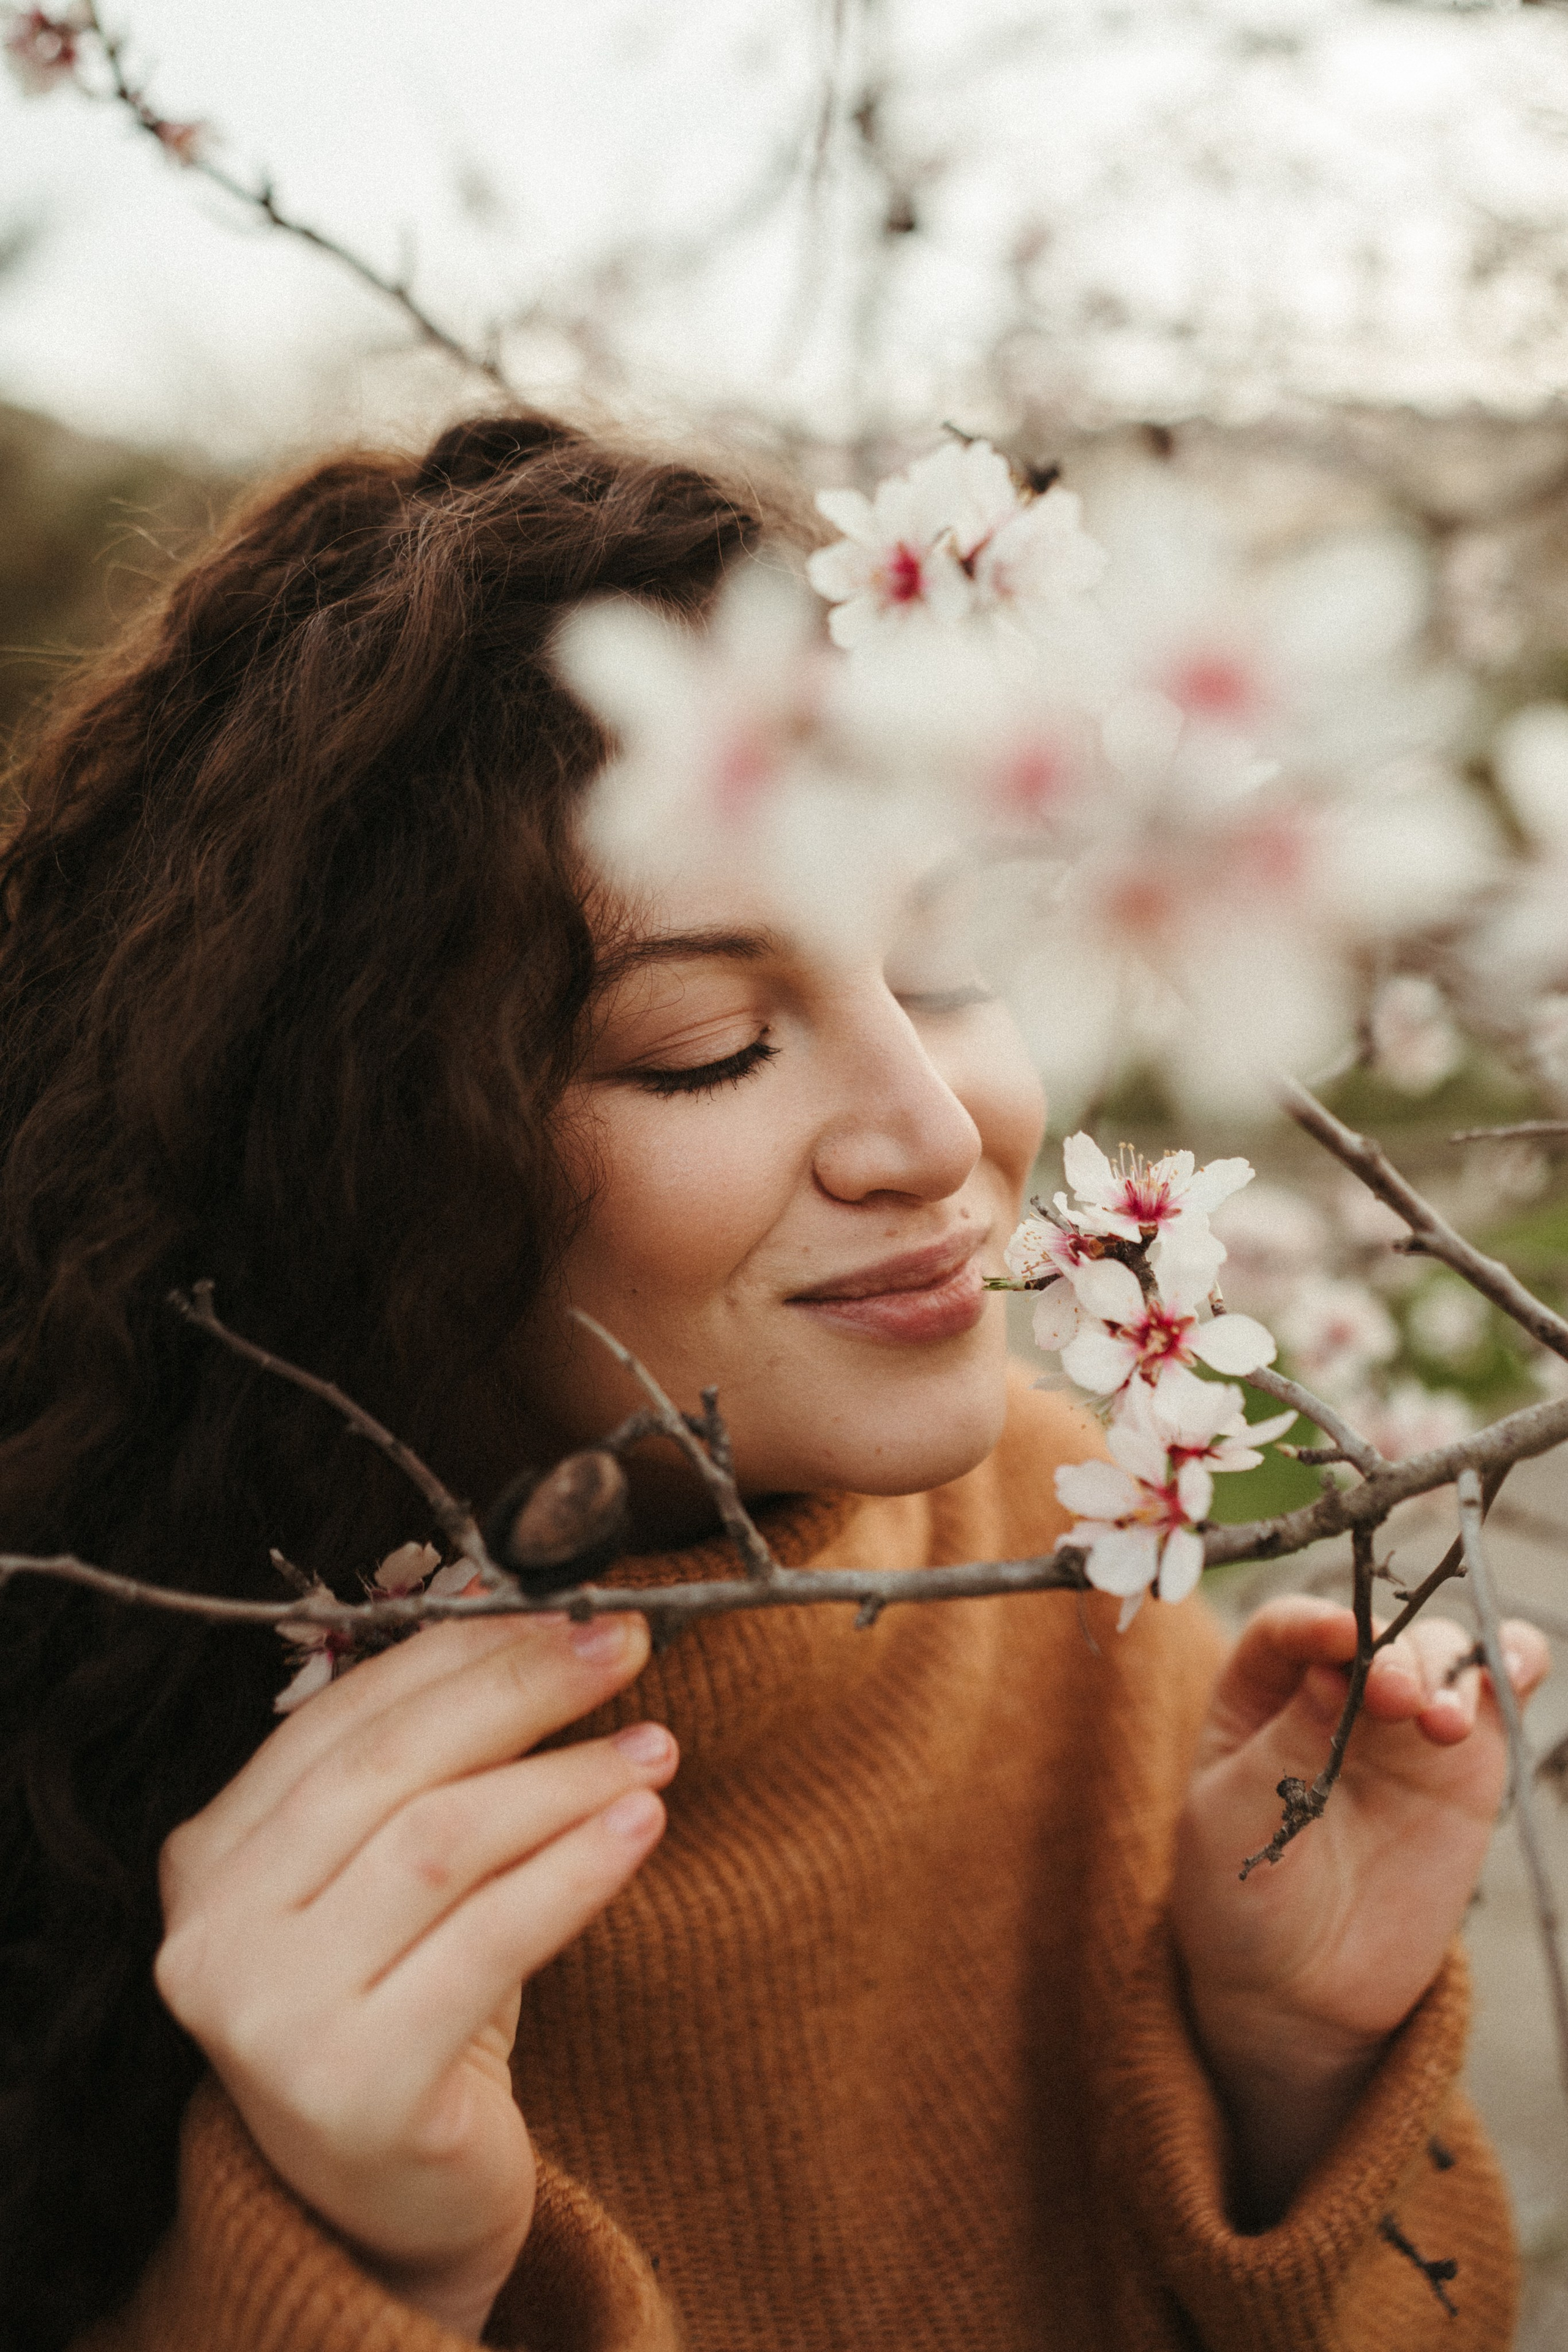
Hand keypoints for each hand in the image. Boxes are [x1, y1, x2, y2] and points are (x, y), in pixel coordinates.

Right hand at [155, 1610, 673, 2340]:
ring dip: (563, 1778)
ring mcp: (273, 2018)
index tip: (568, 1610)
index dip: (459, 1650)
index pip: (341, 1716)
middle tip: (620, 1646)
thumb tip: (512, 1610)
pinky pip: (491, 1941)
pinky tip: (644, 1823)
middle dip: (516, 1689)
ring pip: (442, 1843)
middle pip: (389, 1768)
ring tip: (655, 1747)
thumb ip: (428, 1758)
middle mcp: (215, 1935)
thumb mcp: (398, 1874)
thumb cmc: (410, 2001)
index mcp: (210, 1857)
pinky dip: (578, 1868)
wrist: (397, 2202)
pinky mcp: (357, 2087)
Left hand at [1172, 1594, 1548, 2220]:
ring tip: (1439, 1724)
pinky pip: (1493, 1696)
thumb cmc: (1240, 1897)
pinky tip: (1512, 1670)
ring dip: (1447, 1667)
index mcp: (1257, 1696)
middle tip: (1393, 1698)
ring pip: (1439, 1654)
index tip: (1342, 1639)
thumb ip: (1284, 1746)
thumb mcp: (1234, 1819)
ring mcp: (1402, 1728)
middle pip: (1373, 1635)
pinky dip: (1511, 1664)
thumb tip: (1334, 1671)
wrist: (1298, 1991)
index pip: (1286, 1631)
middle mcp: (1333, 1694)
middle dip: (1388, 1653)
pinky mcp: (1463, 1768)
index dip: (1315, 1623)